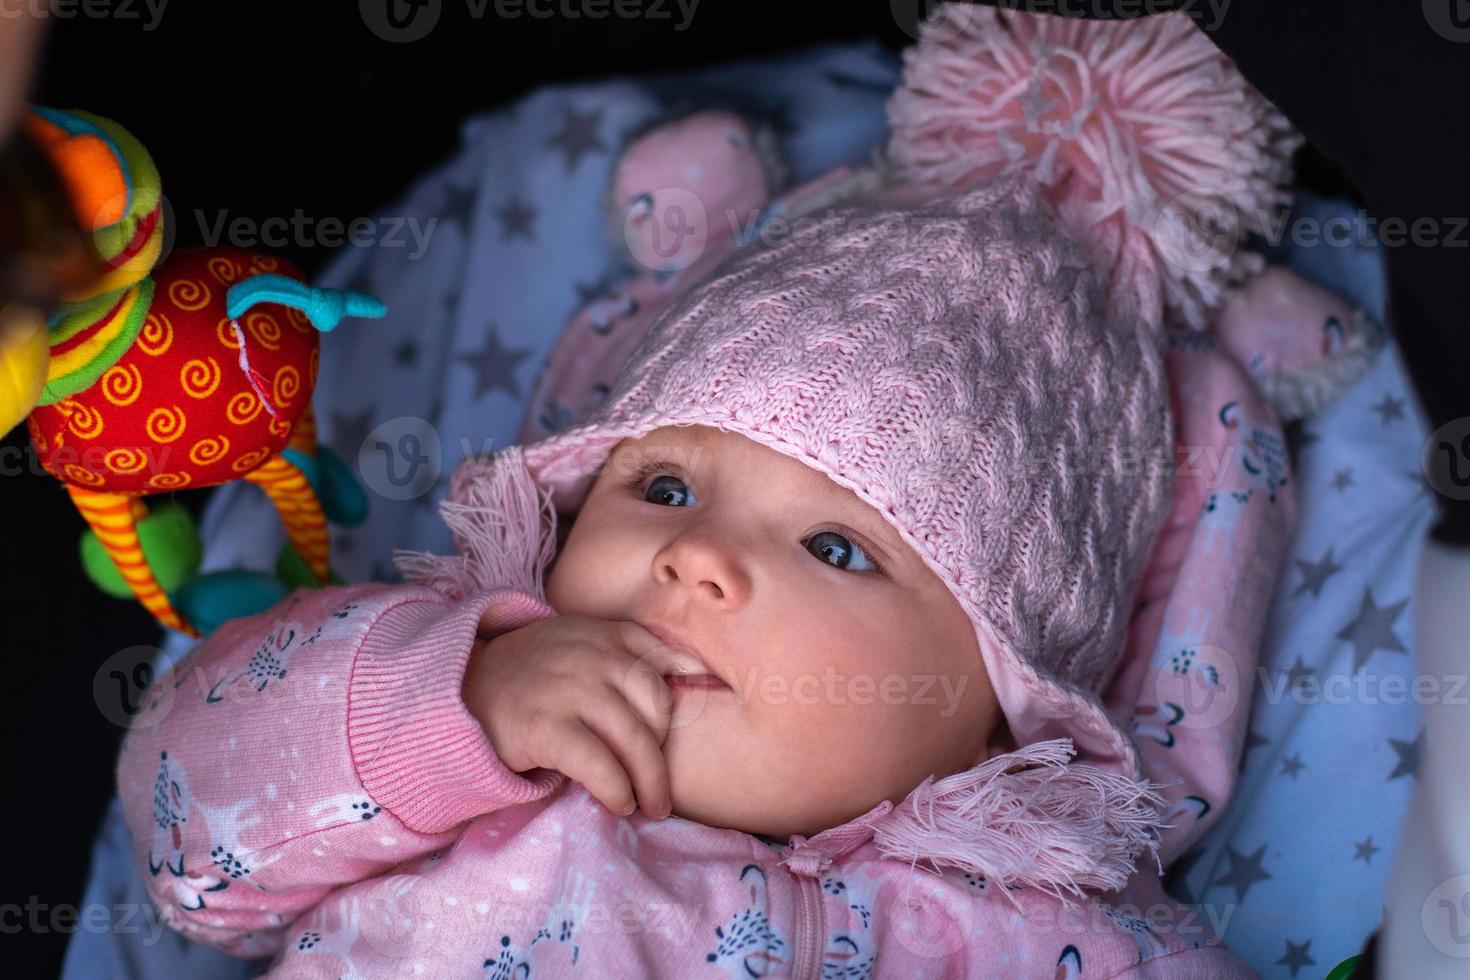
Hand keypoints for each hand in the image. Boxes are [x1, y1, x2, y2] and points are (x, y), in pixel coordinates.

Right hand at [463, 614, 704, 819]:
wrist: (460, 688)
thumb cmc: (531, 674)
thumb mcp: (580, 644)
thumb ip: (629, 653)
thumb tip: (694, 675)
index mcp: (606, 635)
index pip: (663, 663)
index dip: (686, 697)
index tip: (701, 723)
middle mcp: (594, 656)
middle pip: (656, 708)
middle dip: (665, 755)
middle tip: (663, 789)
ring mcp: (571, 689)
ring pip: (634, 739)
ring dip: (649, 782)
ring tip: (650, 805)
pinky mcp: (546, 726)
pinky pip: (600, 764)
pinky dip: (617, 790)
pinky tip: (620, 804)